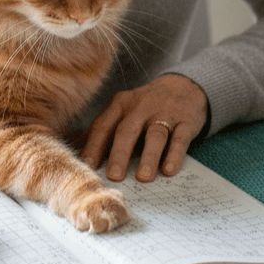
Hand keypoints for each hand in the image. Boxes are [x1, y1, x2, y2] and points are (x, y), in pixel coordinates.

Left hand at [81, 74, 208, 183]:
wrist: (184, 86)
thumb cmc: (146, 107)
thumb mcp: (124, 111)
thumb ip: (105, 131)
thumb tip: (77, 154)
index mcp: (120, 104)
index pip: (104, 125)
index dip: (94, 146)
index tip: (87, 166)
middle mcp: (140, 107)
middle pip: (127, 130)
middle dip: (119, 153)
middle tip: (113, 176)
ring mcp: (165, 113)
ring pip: (155, 134)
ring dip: (148, 156)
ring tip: (143, 177)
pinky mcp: (186, 121)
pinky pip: (179, 138)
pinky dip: (174, 154)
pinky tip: (169, 170)